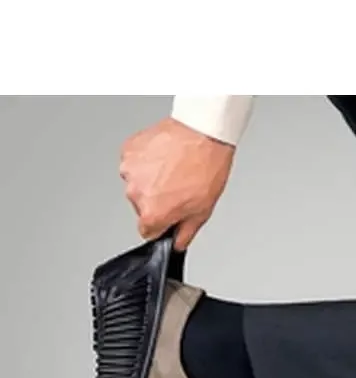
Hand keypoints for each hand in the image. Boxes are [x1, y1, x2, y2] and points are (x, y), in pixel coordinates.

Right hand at [119, 117, 235, 250]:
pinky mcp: (128, 150)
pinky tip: (165, 157)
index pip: (148, 232)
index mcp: (152, 214)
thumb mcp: (202, 211)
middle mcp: (135, 194)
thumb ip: (185, 233)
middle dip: (158, 201)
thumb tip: (178, 244)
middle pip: (142, 207)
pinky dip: (146, 162)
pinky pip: (134, 163)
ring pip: (137, 184)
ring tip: (174, 169)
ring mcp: (129, 170)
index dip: (162, 224)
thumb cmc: (206, 169)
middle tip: (178, 187)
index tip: (170, 214)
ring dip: (151, 180)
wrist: (203, 133)